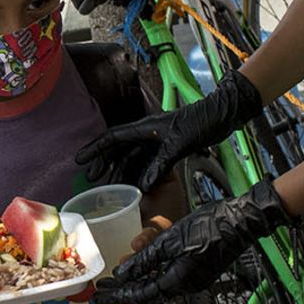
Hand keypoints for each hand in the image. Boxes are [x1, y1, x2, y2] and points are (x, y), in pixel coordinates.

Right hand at [75, 69, 262, 190]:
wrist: (222, 115)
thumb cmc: (201, 122)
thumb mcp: (178, 144)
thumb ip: (160, 165)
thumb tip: (142, 187)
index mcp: (145, 127)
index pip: (113, 138)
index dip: (95, 149)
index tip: (80, 159)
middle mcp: (148, 133)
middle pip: (119, 148)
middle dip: (104, 162)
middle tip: (91, 176)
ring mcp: (158, 140)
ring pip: (132, 157)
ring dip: (120, 169)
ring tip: (107, 183)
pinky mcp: (169, 147)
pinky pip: (147, 162)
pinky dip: (139, 172)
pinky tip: (134, 184)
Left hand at [95, 180, 290, 303]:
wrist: (242, 221)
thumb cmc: (207, 227)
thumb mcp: (171, 241)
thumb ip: (146, 259)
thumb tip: (122, 274)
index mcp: (178, 282)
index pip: (141, 295)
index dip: (118, 296)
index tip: (99, 298)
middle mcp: (186, 286)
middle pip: (148, 294)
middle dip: (124, 292)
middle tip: (101, 291)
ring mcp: (194, 279)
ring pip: (158, 286)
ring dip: (137, 283)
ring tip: (116, 280)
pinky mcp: (198, 271)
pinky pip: (169, 279)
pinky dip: (152, 276)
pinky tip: (143, 269)